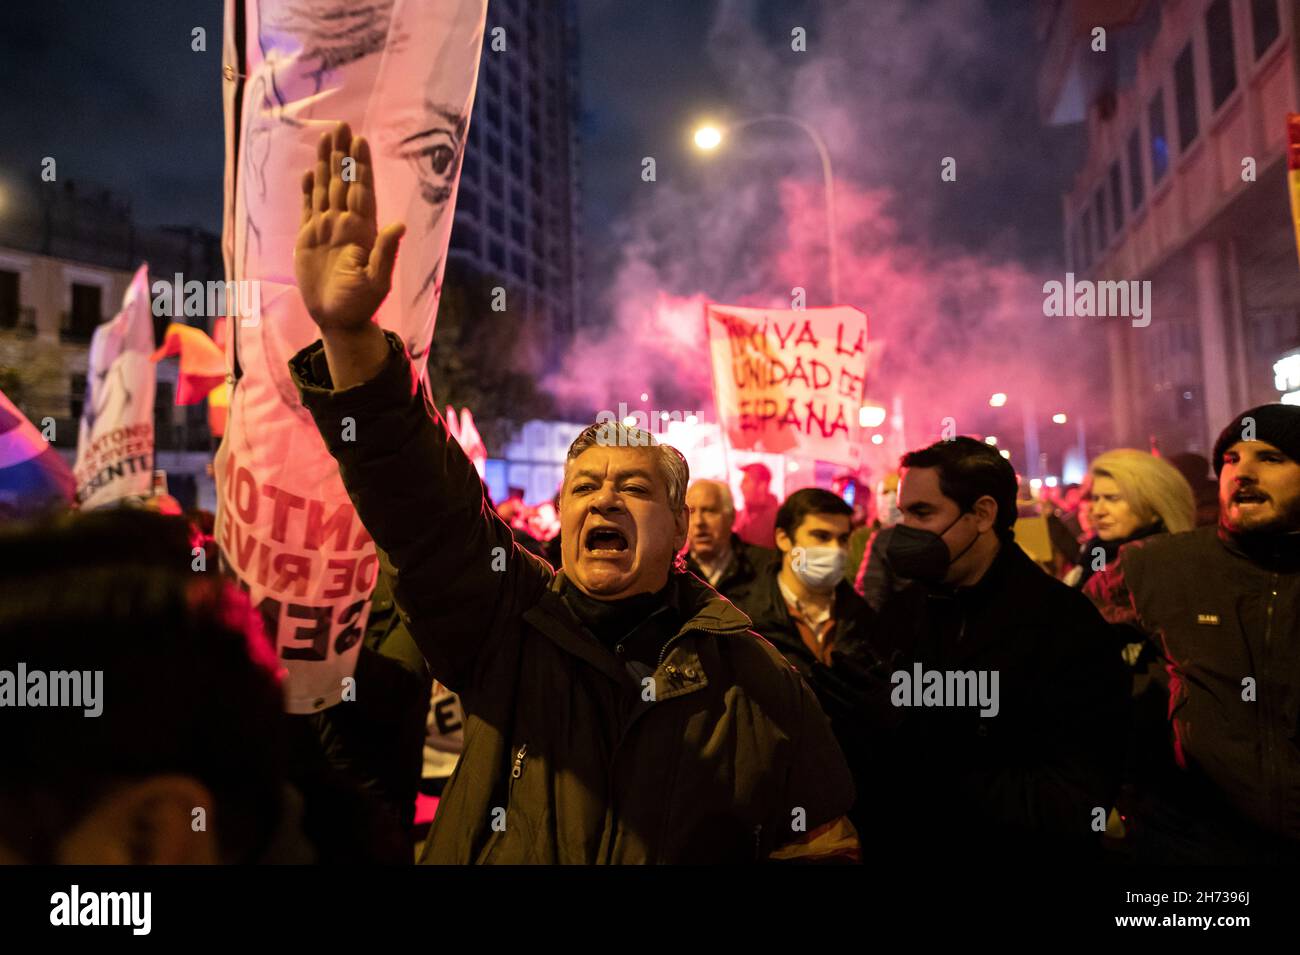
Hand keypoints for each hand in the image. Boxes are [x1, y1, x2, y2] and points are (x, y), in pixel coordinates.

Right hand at [294, 121, 405, 334]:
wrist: (337, 319)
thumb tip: (398, 224)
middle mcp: (345, 224)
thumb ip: (386, 252)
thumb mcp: (377, 281)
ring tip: (325, 137)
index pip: (361, 191)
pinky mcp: (308, 239)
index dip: (360, 166)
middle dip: (342, 154)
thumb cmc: (361, 304)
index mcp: (363, 231)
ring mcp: (326, 230)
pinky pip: (309, 208)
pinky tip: (310, 172)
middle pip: (343, 182)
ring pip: (326, 189)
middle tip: (341, 125)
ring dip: (326, 164)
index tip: (359, 140)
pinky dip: (309, 190)